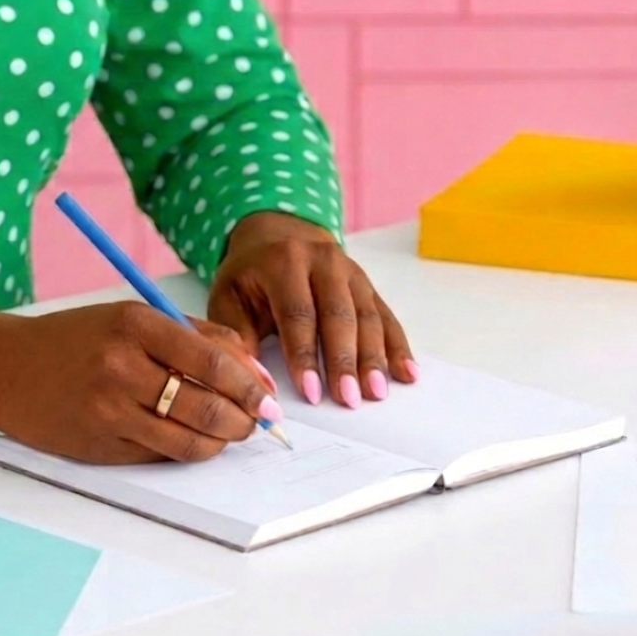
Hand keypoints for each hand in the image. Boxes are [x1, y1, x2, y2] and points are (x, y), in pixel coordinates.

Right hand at [0, 303, 282, 464]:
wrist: (3, 368)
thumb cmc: (76, 338)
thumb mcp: (132, 318)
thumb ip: (194, 336)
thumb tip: (252, 370)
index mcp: (136, 325)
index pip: (212, 358)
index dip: (250, 382)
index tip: (270, 395)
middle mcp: (122, 367)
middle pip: (207, 404)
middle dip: (245, 419)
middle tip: (259, 421)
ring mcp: (110, 411)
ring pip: (189, 439)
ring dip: (222, 441)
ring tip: (233, 432)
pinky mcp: (101, 446)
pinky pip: (161, 455)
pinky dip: (187, 450)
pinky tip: (194, 439)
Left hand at [208, 212, 417, 408]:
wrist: (277, 236)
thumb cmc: (249, 276)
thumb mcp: (228, 297)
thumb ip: (238, 336)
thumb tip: (254, 381)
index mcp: (284, 262)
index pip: (298, 313)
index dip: (304, 354)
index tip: (311, 392)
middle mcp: (323, 261)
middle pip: (338, 315)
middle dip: (345, 360)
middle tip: (349, 399)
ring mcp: (351, 271)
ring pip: (367, 316)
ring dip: (374, 357)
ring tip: (377, 393)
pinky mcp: (368, 285)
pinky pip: (386, 316)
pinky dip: (398, 346)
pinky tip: (408, 373)